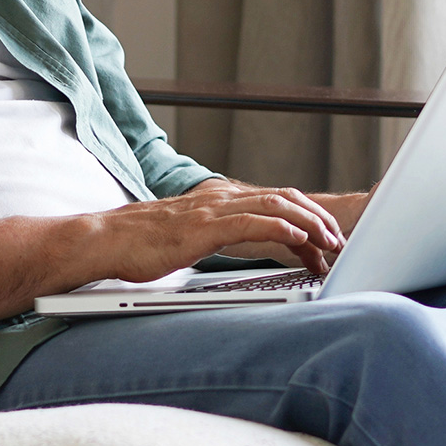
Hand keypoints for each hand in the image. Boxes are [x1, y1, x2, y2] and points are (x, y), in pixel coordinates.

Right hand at [88, 179, 345, 280]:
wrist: (106, 240)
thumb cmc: (142, 244)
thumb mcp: (191, 237)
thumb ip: (219, 235)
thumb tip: (249, 247)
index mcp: (220, 200)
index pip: (275, 201)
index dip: (308, 216)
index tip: (327, 238)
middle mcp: (221, 198)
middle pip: (285, 199)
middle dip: (318, 219)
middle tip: (340, 242)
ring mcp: (213, 210)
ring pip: (276, 207)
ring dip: (310, 224)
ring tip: (330, 243)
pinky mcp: (204, 227)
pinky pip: (252, 223)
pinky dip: (281, 228)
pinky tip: (300, 240)